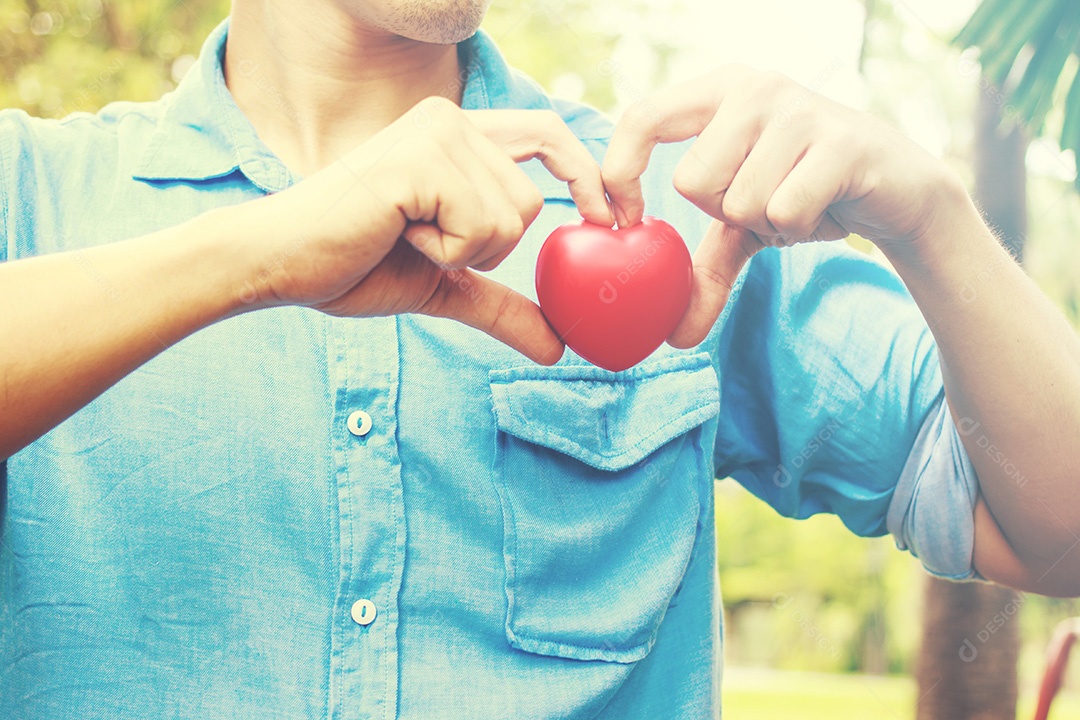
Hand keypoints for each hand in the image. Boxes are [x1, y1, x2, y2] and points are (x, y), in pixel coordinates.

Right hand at [240, 98, 613, 363]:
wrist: (283, 266)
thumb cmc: (355, 266)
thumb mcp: (445, 287)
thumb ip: (503, 306)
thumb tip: (558, 348)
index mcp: (459, 137)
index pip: (549, 135)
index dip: (588, 174)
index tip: (615, 220)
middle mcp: (452, 121)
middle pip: (533, 199)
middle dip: (490, 246)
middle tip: (432, 246)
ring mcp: (438, 133)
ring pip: (513, 216)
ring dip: (462, 251)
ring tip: (404, 236)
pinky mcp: (421, 158)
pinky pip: (481, 224)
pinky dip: (444, 250)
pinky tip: (396, 233)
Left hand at [601, 65, 962, 346]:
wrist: (898, 190)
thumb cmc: (806, 193)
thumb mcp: (744, 228)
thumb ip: (703, 272)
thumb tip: (673, 337)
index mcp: (718, 93)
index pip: (643, 117)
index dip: (621, 171)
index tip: (628, 219)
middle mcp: (754, 89)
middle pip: (692, 182)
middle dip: (728, 213)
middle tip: (767, 201)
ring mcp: (799, 110)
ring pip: (739, 202)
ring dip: (769, 222)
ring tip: (800, 200)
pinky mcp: (840, 142)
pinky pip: (784, 212)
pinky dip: (800, 228)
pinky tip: (825, 208)